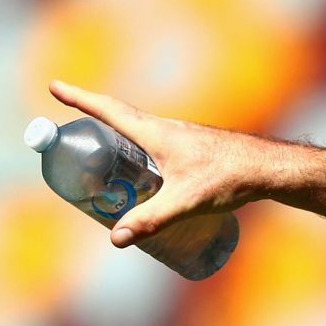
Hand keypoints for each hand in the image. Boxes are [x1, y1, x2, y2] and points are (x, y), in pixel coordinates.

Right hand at [48, 81, 271, 246]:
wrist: (270, 168)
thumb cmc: (229, 177)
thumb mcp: (186, 202)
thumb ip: (151, 220)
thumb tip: (117, 238)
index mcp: (155, 133)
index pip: (109, 110)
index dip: (80, 99)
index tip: (55, 87)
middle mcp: (166, 128)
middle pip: (119, 120)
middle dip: (92, 123)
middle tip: (73, 137)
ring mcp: (181, 137)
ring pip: (140, 133)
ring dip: (117, 140)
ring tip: (104, 163)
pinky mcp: (194, 148)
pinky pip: (156, 144)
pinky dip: (140, 153)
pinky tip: (147, 177)